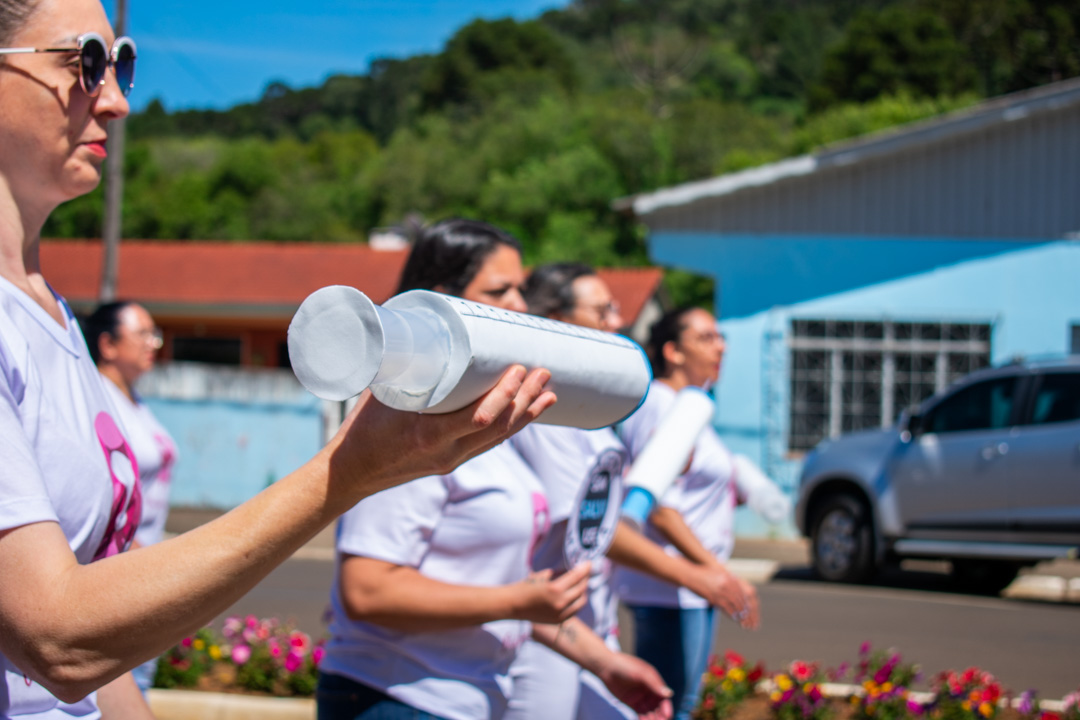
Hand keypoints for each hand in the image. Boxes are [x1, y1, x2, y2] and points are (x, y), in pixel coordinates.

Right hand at [330, 365, 555, 503]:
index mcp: (428, 437)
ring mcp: (452, 460)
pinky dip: (511, 427)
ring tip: (548, 393)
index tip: (518, 368)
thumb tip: (419, 327)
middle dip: (526, 399)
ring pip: (499, 438)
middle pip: (499, 427)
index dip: (506, 395)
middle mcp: (447, 453)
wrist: (350, 473)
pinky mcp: (452, 461)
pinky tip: (527, 414)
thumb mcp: (380, 394)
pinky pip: (489, 444)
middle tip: (543, 372)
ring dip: (526, 414)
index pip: (480, 419)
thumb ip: (404, 366)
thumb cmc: (360, 430)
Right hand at [510, 562, 589, 623]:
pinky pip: (575, 610)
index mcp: (555, 588)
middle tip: (585, 571)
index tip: (589, 563)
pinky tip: (575, 595)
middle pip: (581, 588)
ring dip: (583, 591)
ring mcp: (561, 613)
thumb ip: (559, 574)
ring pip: (581, 601)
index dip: (585, 568)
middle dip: (585, 578)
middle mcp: (560, 602)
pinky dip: (577, 601)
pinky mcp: (559, 621)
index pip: (577, 576)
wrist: (513, 605)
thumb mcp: (543, 575)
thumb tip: (572, 571)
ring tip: (580, 583)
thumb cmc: (526, 586)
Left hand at [597, 651, 672, 719]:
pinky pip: (640, 714)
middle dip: (660, 716)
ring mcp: (641, 698)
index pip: (663, 697)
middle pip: (658, 707)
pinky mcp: (632, 703)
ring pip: (650, 712)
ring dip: (652, 719)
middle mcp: (649, 691)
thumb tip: (669, 694)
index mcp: (654, 682)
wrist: (606, 667)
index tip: (667, 716)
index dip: (666, 707)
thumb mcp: (641, 673)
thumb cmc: (625, 666)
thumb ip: (654, 684)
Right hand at [688, 563, 757, 628]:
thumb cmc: (701, 573)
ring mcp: (721, 591)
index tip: (748, 607)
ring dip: (741, 613)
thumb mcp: (716, 572)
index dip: (745, 600)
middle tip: (748, 616)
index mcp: (728, 577)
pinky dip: (733, 614)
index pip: (741, 591)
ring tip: (744, 619)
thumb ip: (725, 578)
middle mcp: (727, 584)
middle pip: (740, 598)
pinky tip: (735, 619)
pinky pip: (727, 608)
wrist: (690, 575)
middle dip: (745, 608)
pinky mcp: (715, 598)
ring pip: (736, 604)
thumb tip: (732, 581)